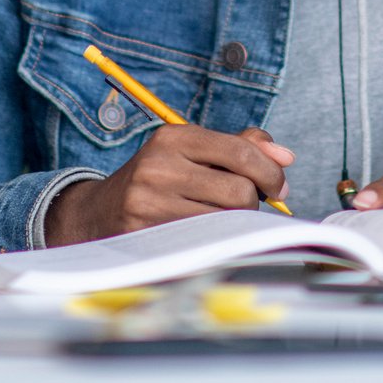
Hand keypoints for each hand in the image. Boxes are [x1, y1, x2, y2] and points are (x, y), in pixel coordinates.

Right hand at [45, 125, 291, 246]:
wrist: (96, 214)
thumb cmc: (157, 182)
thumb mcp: (191, 153)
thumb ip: (240, 147)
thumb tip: (285, 155)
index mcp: (173, 138)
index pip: (241, 152)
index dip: (271, 172)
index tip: (279, 188)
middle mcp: (159, 167)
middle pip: (240, 192)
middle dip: (252, 204)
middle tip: (243, 207)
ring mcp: (149, 204)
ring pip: (225, 222)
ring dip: (235, 225)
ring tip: (221, 220)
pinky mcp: (146, 237)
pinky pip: (204, 244)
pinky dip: (215, 242)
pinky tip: (206, 237)